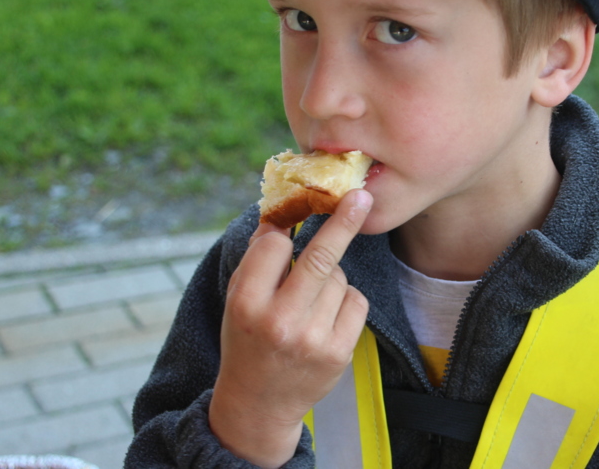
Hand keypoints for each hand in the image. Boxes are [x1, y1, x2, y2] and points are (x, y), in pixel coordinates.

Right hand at [209, 189, 372, 467]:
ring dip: (330, 278)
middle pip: (319, 257)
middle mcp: (279, 321)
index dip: (282, 234)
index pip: (274, 246)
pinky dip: (345, 299)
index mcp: (246, 303)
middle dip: (343, 222)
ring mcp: (313, 338)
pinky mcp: (339, 351)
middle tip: (361, 195)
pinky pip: (356, 300)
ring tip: (308, 303)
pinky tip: (327, 317)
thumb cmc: (247, 340)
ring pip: (339, 278)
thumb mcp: (237, 300)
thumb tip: (281, 213)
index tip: (291, 221)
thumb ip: (258, 260)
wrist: (258, 403)